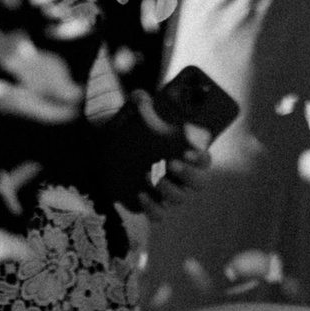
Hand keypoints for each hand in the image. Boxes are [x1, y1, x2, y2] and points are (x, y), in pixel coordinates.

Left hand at [103, 89, 213, 212]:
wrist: (104, 156)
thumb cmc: (129, 134)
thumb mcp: (133, 119)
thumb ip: (139, 106)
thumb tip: (141, 96)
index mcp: (186, 154)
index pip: (205, 159)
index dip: (201, 156)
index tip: (189, 150)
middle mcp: (182, 176)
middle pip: (200, 182)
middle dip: (189, 174)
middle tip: (170, 163)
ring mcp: (167, 192)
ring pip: (180, 198)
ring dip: (167, 188)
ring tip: (147, 174)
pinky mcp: (149, 205)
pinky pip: (159, 215)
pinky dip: (152, 207)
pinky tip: (140, 194)